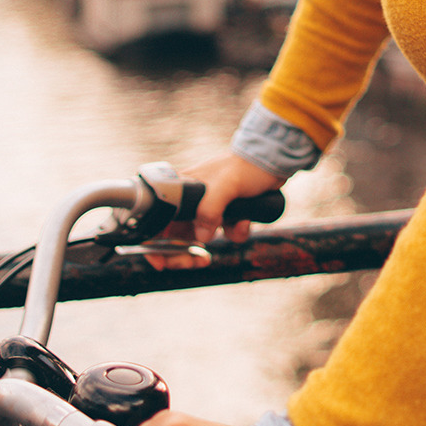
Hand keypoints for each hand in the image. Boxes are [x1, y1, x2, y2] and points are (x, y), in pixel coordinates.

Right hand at [147, 153, 282, 269]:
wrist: (272, 162)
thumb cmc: (245, 167)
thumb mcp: (226, 185)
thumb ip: (210, 209)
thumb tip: (201, 237)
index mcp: (180, 190)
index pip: (157, 219)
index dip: (153, 242)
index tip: (160, 262)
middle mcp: (190, 201)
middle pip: (174, 236)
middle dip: (181, 254)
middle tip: (193, 264)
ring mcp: (208, 209)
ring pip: (200, 239)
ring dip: (212, 244)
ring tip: (221, 243)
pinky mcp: (226, 215)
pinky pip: (225, 234)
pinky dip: (236, 232)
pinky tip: (246, 221)